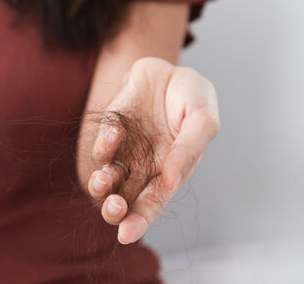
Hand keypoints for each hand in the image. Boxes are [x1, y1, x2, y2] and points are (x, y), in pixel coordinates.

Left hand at [87, 57, 218, 243]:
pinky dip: (104, 144)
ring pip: (107, 177)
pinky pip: (103, 145)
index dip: (139, 221)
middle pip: (124, 198)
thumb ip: (189, 150)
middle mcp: (144, 166)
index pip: (152, 204)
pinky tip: (115, 134)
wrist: (170, 68)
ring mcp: (126, 149)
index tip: (125, 235)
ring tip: (103, 180)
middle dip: (115, 209)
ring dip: (102, 184)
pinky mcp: (111, 129)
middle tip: (114, 208)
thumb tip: (171, 182)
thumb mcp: (202, 120)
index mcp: (170, 172)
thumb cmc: (192, 97)